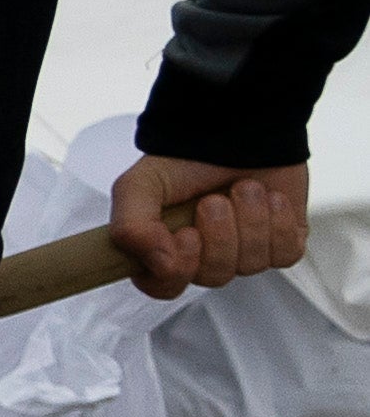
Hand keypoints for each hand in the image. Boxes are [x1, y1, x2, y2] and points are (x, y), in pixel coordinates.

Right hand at [111, 154, 309, 299]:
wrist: (238, 130)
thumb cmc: (186, 159)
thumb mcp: (139, 186)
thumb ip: (130, 227)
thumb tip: (161, 265)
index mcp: (162, 249)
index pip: (164, 287)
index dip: (177, 270)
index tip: (185, 234)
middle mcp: (203, 256)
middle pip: (213, 277)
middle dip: (219, 235)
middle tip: (214, 200)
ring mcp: (243, 252)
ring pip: (250, 265)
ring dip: (250, 220)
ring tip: (243, 189)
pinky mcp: (281, 244)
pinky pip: (285, 254)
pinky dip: (279, 223)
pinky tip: (269, 199)